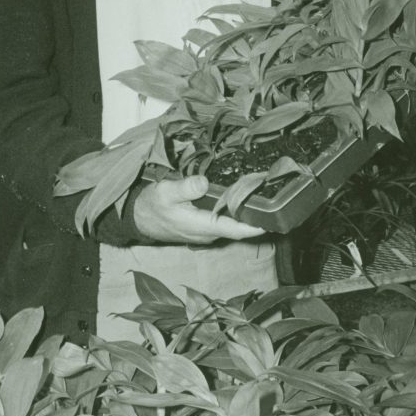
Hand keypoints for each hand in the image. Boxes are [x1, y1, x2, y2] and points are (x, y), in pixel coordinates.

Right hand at [133, 175, 264, 244]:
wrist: (140, 218)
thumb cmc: (152, 206)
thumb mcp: (165, 192)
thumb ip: (185, 188)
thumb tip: (203, 182)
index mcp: (203, 226)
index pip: (236, 229)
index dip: (256, 226)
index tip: (274, 219)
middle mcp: (209, 233)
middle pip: (239, 228)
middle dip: (257, 216)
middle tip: (275, 198)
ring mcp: (208, 232)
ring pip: (234, 225)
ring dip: (247, 214)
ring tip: (263, 195)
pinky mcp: (205, 228)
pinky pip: (226, 222)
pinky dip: (236, 213)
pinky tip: (242, 199)